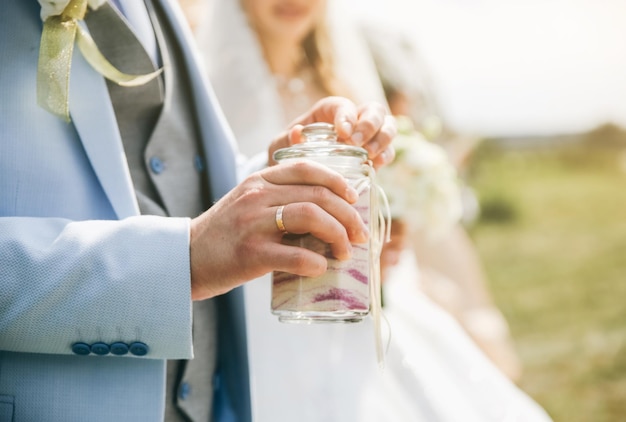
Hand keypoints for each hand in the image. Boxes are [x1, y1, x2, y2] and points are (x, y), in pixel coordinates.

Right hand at [189, 160, 369, 299]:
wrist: (186, 257)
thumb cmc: (224, 234)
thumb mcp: (248, 204)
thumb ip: (279, 199)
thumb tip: (326, 214)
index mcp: (259, 181)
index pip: (307, 168)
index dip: (338, 181)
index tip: (354, 198)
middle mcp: (257, 196)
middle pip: (317, 195)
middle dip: (348, 215)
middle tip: (360, 235)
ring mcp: (253, 224)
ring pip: (311, 217)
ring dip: (338, 236)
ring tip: (346, 252)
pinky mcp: (250, 254)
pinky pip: (294, 255)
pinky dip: (316, 262)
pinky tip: (322, 268)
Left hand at [268, 96, 396, 168]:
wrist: (296, 176)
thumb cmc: (288, 154)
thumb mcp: (280, 145)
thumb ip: (286, 140)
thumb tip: (297, 133)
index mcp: (329, 112)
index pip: (343, 105)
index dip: (347, 115)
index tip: (343, 133)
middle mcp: (352, 119)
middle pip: (374, 110)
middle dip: (370, 125)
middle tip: (356, 143)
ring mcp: (367, 137)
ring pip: (388, 127)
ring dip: (382, 139)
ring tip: (369, 155)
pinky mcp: (374, 155)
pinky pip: (388, 151)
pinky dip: (385, 156)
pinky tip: (375, 165)